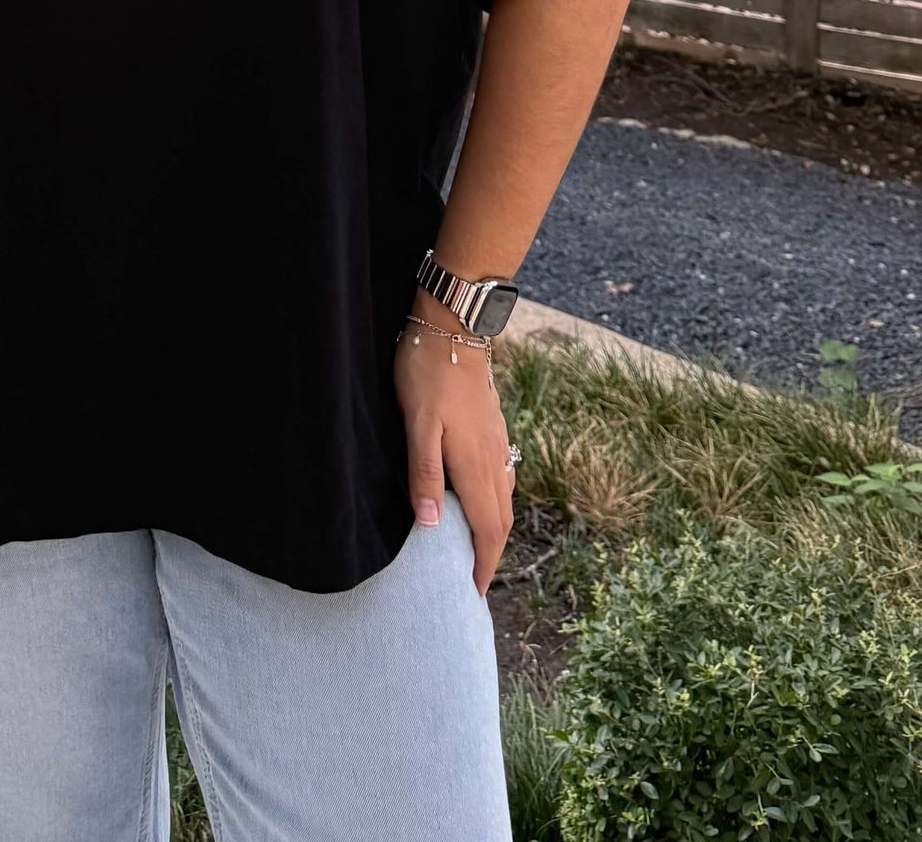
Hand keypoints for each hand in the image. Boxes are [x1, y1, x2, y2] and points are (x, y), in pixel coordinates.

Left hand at [393, 305, 515, 596]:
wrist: (453, 328)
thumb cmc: (428, 375)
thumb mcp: (417, 425)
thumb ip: (423, 474)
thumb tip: (430, 525)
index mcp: (476, 466)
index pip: (487, 529)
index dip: (482, 564)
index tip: (472, 593)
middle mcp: (495, 460)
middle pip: (500, 520)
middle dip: (490, 555)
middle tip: (473, 581)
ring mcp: (499, 443)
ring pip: (504, 500)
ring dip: (493, 530)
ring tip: (475, 549)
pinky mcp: (495, 429)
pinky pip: (502, 479)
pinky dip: (493, 503)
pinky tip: (479, 499)